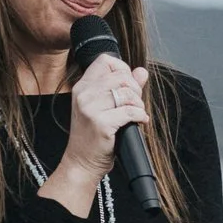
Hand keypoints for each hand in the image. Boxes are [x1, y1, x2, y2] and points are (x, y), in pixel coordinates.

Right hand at [39, 54, 151, 215]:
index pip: (105, 60)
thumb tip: (141, 71)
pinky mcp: (100, 123)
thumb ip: (123, 87)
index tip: (128, 86)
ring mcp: (90, 108)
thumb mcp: (103, 107)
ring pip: (127, 93)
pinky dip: (140, 116)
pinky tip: (138, 122)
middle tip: (135, 104)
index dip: (123, 69)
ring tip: (136, 114)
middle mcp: (83, 94)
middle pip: (121, 75)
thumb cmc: (93, 136)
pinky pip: (130, 111)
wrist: (81, 163)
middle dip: (135, 89)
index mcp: (82, 87)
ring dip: (138, 104)